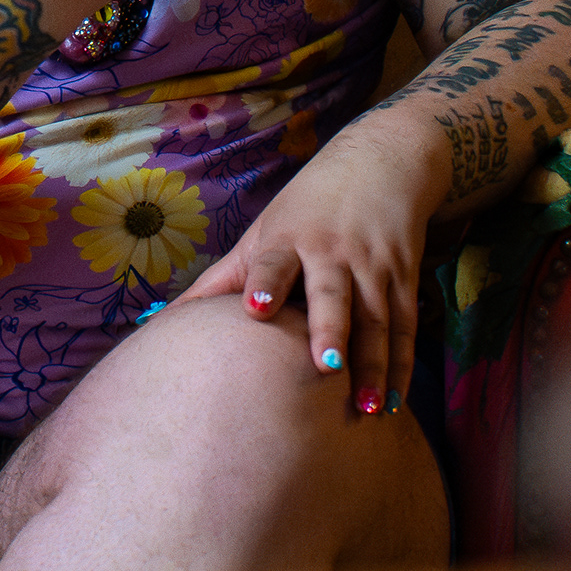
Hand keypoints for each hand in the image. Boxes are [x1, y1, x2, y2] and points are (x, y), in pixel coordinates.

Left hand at [178, 108, 445, 418]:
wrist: (382, 161)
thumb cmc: (307, 207)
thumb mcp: (262, 231)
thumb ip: (222, 279)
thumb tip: (165, 321)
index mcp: (288, 239)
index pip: (273, 261)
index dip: (265, 283)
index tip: (256, 308)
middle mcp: (332, 252)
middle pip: (332, 294)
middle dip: (330, 329)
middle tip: (327, 367)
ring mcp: (372, 265)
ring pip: (376, 319)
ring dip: (374, 364)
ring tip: (367, 409)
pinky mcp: (404, 277)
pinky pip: (405, 328)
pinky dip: (401, 365)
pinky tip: (392, 401)